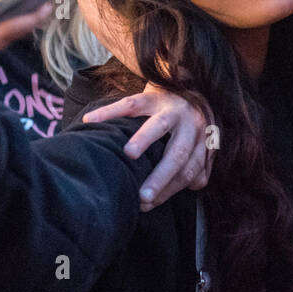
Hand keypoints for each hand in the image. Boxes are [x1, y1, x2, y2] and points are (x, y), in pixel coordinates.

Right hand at [81, 84, 213, 209]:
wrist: (189, 86)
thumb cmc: (188, 126)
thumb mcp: (199, 144)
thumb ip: (198, 165)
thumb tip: (188, 189)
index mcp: (201, 141)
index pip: (188, 171)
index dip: (170, 190)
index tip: (147, 205)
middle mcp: (190, 124)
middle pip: (178, 154)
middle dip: (161, 177)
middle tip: (143, 197)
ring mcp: (171, 108)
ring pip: (159, 125)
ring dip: (144, 140)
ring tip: (129, 154)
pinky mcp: (152, 95)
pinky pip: (131, 103)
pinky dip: (110, 112)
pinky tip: (91, 121)